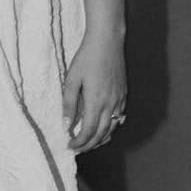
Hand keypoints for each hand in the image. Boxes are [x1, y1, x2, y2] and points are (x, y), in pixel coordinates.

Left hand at [62, 33, 126, 151]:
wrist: (107, 42)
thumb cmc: (87, 58)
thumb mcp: (72, 79)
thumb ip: (69, 104)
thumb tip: (67, 125)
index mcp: (96, 102)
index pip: (88, 131)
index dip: (79, 142)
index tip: (70, 146)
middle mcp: (111, 104)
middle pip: (101, 134)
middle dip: (89, 145)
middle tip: (77, 148)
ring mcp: (120, 100)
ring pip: (112, 128)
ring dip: (100, 139)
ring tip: (88, 142)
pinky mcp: (124, 94)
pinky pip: (119, 118)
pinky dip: (111, 128)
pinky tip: (103, 129)